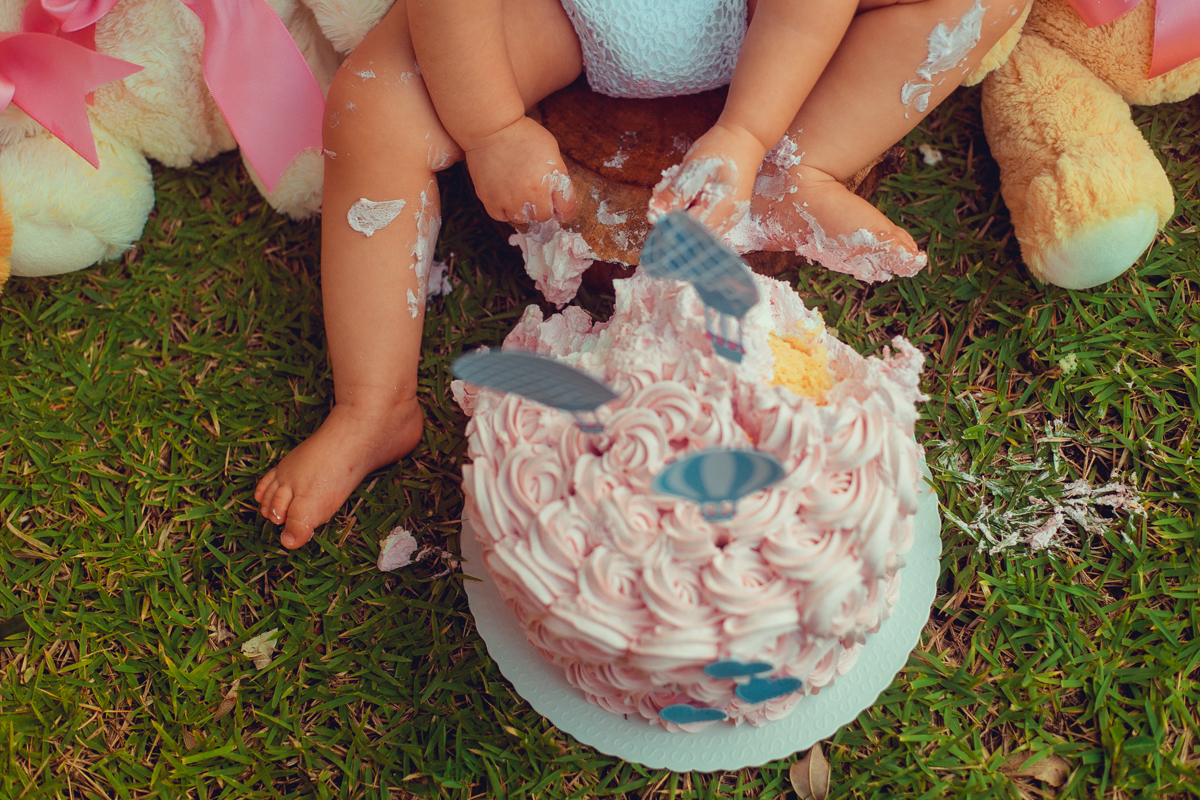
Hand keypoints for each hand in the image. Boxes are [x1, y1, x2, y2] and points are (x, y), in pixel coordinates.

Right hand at [464, 116, 576, 224]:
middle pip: (543, 217)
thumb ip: (559, 176)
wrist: (492, 128)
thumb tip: (559, 200)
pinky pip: (501, 217)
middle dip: (542, 207)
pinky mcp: (490, 200)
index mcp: (550, 180)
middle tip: (535, 193)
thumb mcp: (552, 152)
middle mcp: (530, 193)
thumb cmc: (524, 136)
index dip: (565, 210)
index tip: (560, 208)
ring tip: (518, 192)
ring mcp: (509, 199)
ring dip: (523, 210)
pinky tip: (505, 195)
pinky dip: (504, 210)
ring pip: (522, 219)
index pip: (566, 210)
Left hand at [648, 122, 766, 234]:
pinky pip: (706, 222)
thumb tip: (655, 212)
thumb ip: (675, 193)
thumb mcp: (693, 169)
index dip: (668, 224)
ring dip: (683, 217)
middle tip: (664, 200)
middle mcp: (728, 220)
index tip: (654, 212)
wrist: (746, 138)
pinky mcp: (728, 215)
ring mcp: (730, 219)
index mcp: (720, 210)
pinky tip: (690, 197)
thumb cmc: (721, 149)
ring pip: (699, 230)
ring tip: (679, 195)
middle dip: (674, 221)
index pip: (688, 231)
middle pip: (693, 234)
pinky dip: (693, 213)